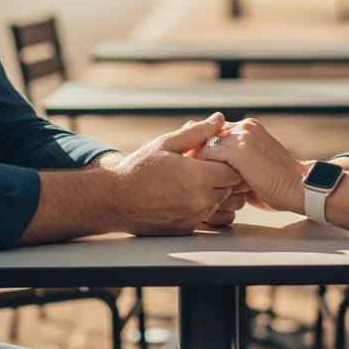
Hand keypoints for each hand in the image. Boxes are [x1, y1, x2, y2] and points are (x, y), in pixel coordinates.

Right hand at [110, 113, 242, 235]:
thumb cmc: (138, 169)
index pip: (234, 171)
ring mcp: (194, 217)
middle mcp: (200, 200)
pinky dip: (201, 207)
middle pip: (230, 189)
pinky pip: (206, 218)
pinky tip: (183, 197)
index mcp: (199, 176)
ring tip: (193, 182)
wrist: (114, 200)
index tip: (215, 157)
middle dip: (222, 177)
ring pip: (220, 204)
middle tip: (205, 167)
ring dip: (214, 193)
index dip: (228, 162)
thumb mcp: (166, 144)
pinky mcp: (186, 229)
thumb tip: (219, 120)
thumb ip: (197, 132)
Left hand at [197, 116, 306, 213]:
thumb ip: (235, 165)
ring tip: (186, 173)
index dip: (201, 143)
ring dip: (195, 158)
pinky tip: (196, 178)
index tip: (189, 156)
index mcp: (250, 128)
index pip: (216, 129)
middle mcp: (245, 127)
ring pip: (205, 142)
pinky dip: (200, 165)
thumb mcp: (253, 169)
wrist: (299, 187)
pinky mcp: (239, 150)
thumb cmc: (278, 184)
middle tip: (181, 164)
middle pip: (207, 132)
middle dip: (193, 148)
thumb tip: (214, 173)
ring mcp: (242, 136)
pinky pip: (208, 153)